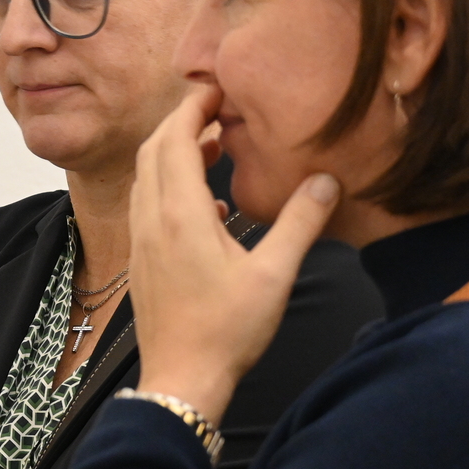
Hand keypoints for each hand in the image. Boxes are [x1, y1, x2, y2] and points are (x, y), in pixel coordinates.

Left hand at [129, 87, 339, 420]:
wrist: (182, 380)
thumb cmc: (227, 330)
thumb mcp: (274, 275)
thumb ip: (300, 224)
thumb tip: (327, 181)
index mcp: (180, 214)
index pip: (174, 141)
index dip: (192, 109)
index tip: (215, 89)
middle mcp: (152, 220)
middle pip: (153, 152)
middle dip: (180, 122)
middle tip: (215, 108)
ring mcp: (142, 242)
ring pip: (146, 178)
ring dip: (173, 153)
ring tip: (213, 144)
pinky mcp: (142, 261)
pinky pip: (148, 206)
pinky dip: (170, 187)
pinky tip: (208, 205)